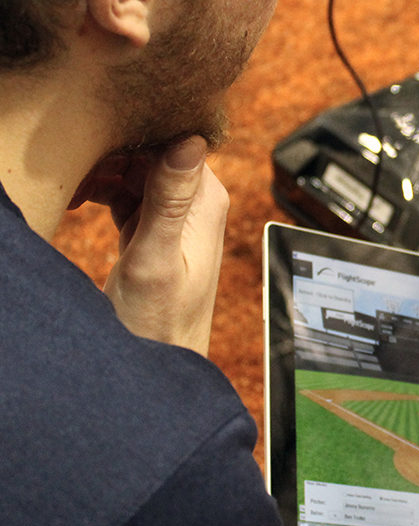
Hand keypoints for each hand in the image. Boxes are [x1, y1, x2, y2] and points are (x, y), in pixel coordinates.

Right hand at [92, 137, 228, 355]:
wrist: (159, 362)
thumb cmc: (161, 322)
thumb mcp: (156, 257)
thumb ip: (170, 200)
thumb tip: (190, 140)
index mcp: (207, 199)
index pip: (174, 136)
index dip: (133, 132)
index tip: (95, 139)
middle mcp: (198, 201)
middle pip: (151, 148)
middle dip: (110, 151)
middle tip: (74, 174)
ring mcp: (176, 214)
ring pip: (134, 168)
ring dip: (100, 171)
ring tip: (72, 193)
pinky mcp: (154, 227)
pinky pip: (125, 190)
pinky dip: (99, 190)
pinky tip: (77, 202)